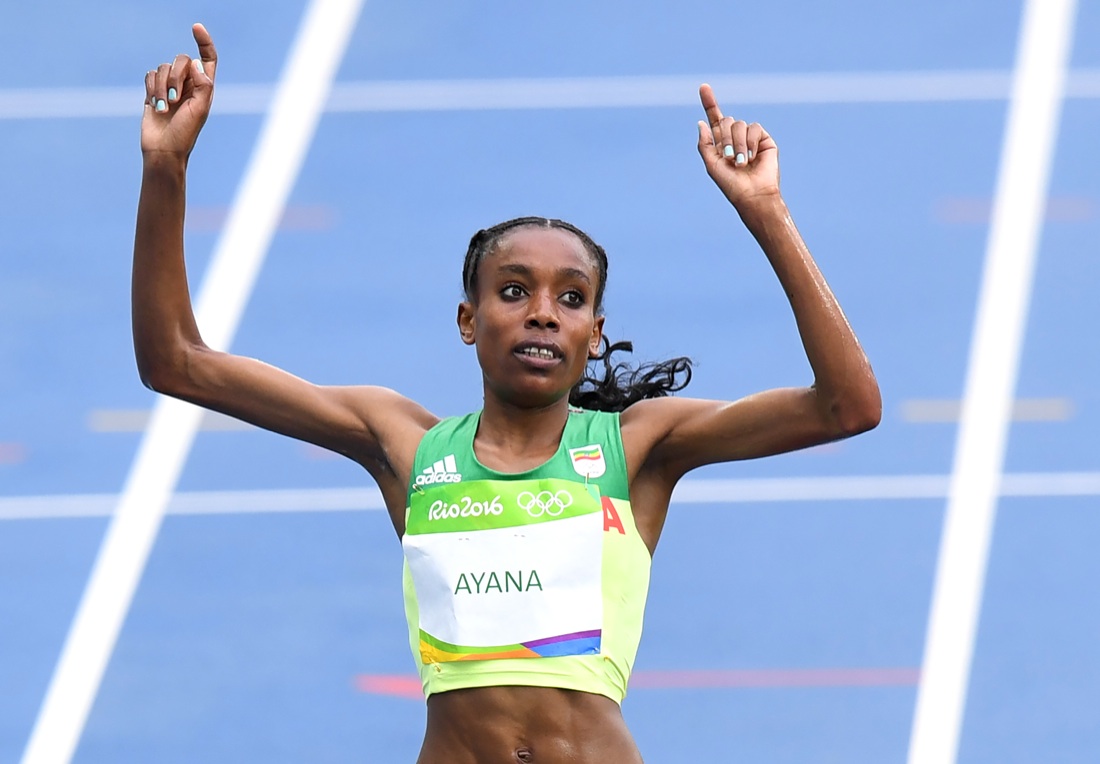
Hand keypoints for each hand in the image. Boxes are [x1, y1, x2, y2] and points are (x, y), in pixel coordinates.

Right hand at [141, 23, 217, 160]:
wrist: (164, 149)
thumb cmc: (185, 133)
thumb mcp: (200, 109)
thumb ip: (203, 85)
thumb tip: (197, 63)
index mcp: (204, 87)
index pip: (207, 59)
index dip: (204, 42)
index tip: (196, 27)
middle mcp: (188, 84)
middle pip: (181, 59)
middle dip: (175, 76)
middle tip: (175, 98)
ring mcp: (170, 87)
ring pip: (162, 67)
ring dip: (161, 87)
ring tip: (165, 108)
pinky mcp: (153, 91)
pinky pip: (149, 74)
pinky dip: (151, 89)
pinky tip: (155, 106)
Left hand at [696, 84, 779, 207]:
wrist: (752, 194)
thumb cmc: (731, 184)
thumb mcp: (711, 164)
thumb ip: (705, 144)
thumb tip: (701, 122)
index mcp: (721, 143)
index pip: (715, 119)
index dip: (709, 102)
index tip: (703, 86)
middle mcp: (735, 138)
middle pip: (725, 120)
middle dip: (724, 138)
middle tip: (728, 157)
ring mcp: (750, 138)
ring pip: (739, 124)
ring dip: (737, 144)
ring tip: (741, 162)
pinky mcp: (764, 139)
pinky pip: (754, 128)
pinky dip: (750, 143)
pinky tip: (752, 157)